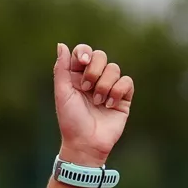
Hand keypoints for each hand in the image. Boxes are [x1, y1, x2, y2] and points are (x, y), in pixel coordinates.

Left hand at [53, 43, 132, 167]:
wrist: (86, 143)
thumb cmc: (71, 120)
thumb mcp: (62, 93)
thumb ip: (62, 69)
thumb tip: (61, 45)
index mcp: (76, 76)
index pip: (83, 52)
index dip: (84, 53)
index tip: (83, 62)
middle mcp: (93, 79)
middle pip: (101, 56)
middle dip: (94, 70)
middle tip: (86, 88)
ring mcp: (109, 87)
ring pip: (114, 68)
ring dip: (104, 85)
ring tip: (97, 102)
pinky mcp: (123, 96)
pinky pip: (126, 81)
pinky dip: (117, 91)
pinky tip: (109, 105)